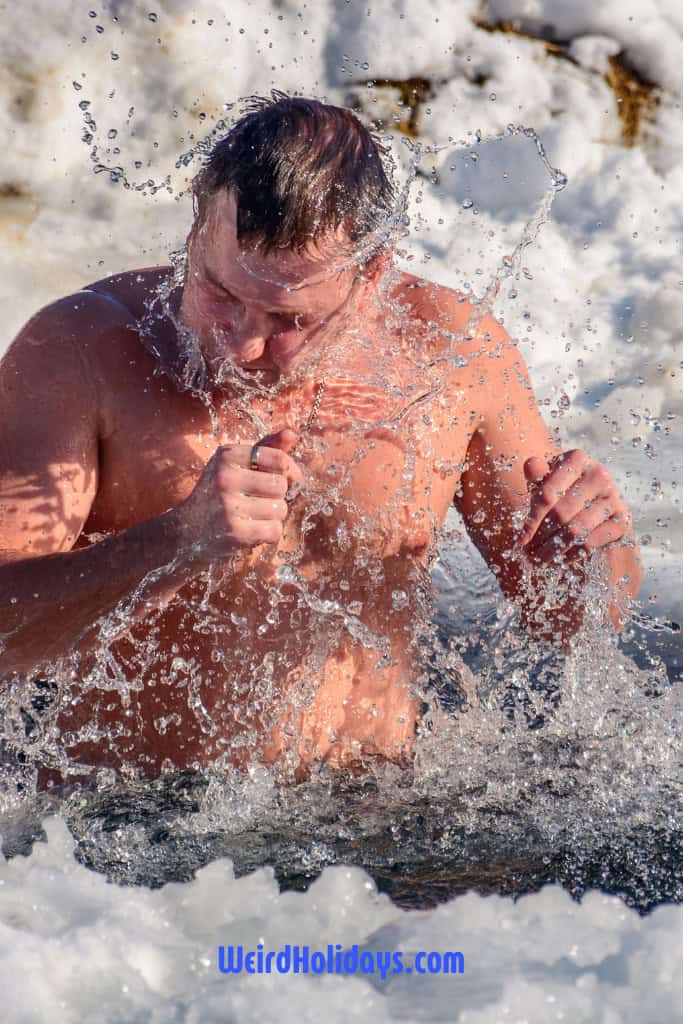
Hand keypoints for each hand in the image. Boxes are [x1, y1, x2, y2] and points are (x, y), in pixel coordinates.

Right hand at [175, 427, 303, 561]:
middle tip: (258, 501)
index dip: (289, 472)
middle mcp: (225, 477)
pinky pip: (274, 531)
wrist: (186, 530)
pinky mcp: (234, 532)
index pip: (279, 460)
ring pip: (280, 509)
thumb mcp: (236, 464)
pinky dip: (269, 534)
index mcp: (227, 455)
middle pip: (281, 485)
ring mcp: (228, 505)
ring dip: (273, 517)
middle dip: (277, 496)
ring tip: (253, 516)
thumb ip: (266, 448)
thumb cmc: (219, 493)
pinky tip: (253, 531)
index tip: (281, 479)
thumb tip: (292, 434)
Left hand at [518, 450, 631, 565]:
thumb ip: (537, 476)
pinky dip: (572, 554)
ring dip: (553, 550)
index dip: (531, 521)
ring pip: (575, 530)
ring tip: (540, 561)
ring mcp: (613, 496)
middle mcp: (598, 474)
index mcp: (577, 459)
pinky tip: (560, 560)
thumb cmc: (563, 493)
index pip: (547, 494)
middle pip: (560, 514)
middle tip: (528, 556)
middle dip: (541, 538)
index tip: (520, 541)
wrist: (596, 508)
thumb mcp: (546, 483)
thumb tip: (531, 466)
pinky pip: (591, 542)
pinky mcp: (622, 519)